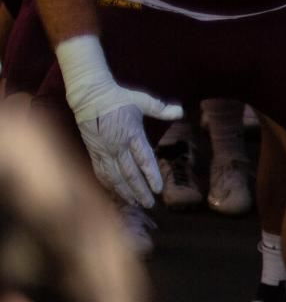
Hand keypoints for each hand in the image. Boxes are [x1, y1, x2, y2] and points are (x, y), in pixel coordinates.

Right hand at [55, 35, 182, 206]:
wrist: (89, 97)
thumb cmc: (118, 98)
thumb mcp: (142, 100)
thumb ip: (161, 109)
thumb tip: (180, 111)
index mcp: (131, 134)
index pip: (144, 160)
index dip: (151, 176)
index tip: (158, 190)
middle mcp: (117, 146)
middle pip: (129, 174)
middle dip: (139, 191)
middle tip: (149, 204)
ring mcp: (103, 151)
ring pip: (114, 177)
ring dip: (124, 192)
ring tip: (134, 203)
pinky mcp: (93, 152)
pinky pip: (100, 172)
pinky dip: (108, 185)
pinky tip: (115, 193)